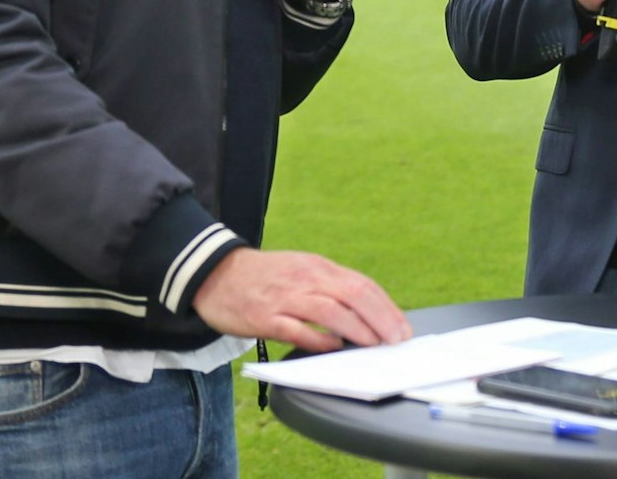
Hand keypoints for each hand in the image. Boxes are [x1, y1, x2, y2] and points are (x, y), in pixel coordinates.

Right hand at [191, 247, 410, 351]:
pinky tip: (333, 348)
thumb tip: (365, 314)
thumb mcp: (302, 271)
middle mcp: (306, 278)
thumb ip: (330, 289)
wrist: (215, 273)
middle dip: (380, 319)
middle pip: (353, 295)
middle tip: (396, 340)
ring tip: (374, 345)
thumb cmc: (265, 277)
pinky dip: (318, 339)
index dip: (386, 307)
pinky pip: (296, 329)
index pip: (362, 285)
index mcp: (318, 267)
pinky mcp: (264, 316)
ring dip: (357, 329)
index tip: (401, 328)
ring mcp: (285, 297)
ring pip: (330, 310)